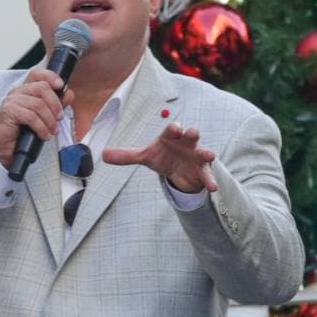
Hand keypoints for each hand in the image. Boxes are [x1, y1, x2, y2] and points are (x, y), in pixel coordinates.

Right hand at [0, 66, 66, 170]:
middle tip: (59, 118)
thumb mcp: (44, 117)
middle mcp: (17, 92)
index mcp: (25, 90)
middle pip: (42, 87)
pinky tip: (44, 135)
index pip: (37, 74)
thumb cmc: (22, 132)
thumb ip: (56, 104)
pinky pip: (31, 116)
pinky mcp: (8, 112)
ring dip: (49, 120)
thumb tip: (69, 93)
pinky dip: (41, 128)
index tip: (61, 86)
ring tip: (52, 131)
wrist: (5, 149)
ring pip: (38, 104)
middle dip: (55, 104)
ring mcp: (11, 101)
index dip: (50, 76)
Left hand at [104, 120, 218, 193]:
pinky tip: (213, 188)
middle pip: (191, 135)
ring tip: (210, 155)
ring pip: (203, 152)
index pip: (173, 129)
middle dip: (192, 133)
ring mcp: (196, 156)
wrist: (179, 170)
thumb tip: (103, 155)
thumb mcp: (145, 157)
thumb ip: (127, 156)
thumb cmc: (163, 156)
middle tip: (192, 133)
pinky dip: (210, 180)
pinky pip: (207, 175)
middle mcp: (186, 143)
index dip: (174, 128)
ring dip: (206, 153)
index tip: (174, 129)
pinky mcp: (202, 170)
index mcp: (172, 137)